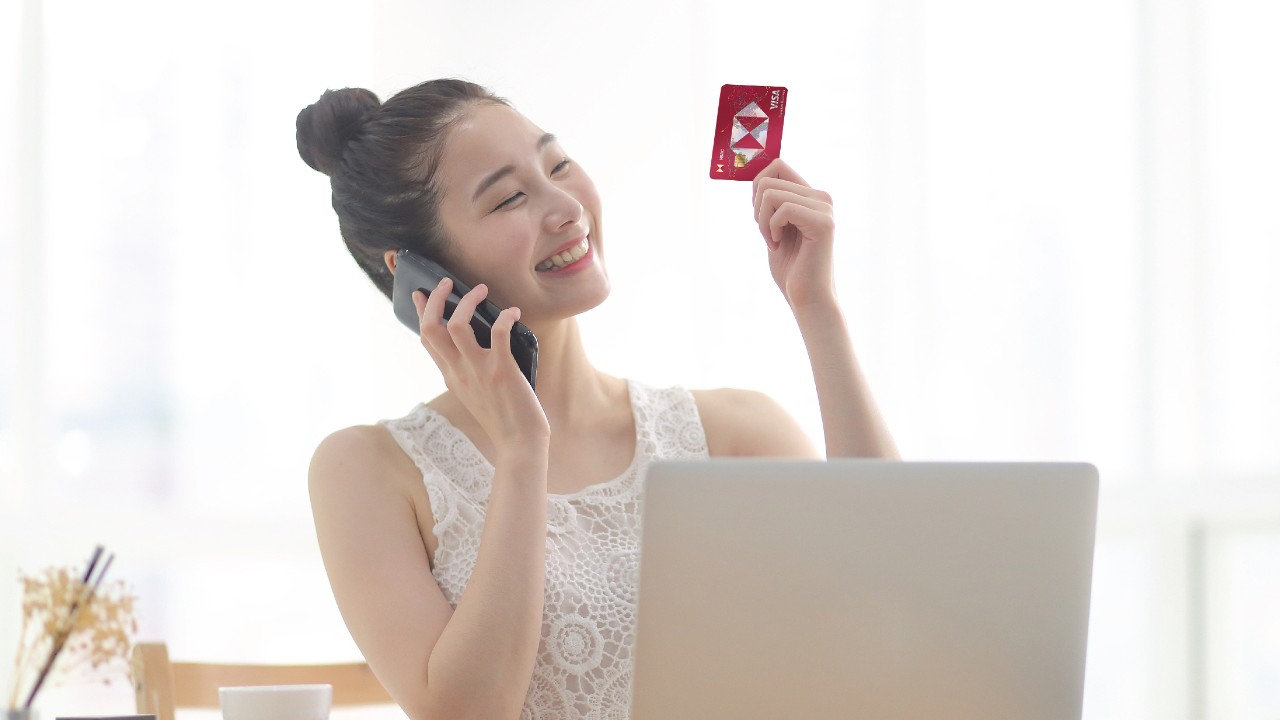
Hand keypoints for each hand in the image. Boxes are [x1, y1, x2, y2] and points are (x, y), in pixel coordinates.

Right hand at [413, 279, 549, 455]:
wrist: (519, 444)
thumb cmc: (504, 417)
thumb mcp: (475, 393)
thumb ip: (468, 370)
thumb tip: (477, 342)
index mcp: (451, 376)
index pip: (426, 339)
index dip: (421, 313)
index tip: (420, 294)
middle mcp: (459, 371)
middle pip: (431, 328)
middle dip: (436, 299)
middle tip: (448, 283)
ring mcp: (478, 370)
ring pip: (457, 326)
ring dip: (468, 301)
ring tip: (481, 290)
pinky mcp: (502, 370)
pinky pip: (498, 333)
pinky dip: (505, 317)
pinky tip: (513, 312)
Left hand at [751, 159, 837, 309]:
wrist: (807, 299)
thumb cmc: (791, 269)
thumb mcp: (775, 228)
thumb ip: (771, 204)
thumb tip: (756, 178)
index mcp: (811, 196)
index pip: (777, 165)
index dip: (757, 185)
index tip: (760, 215)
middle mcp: (821, 197)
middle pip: (768, 178)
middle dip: (757, 209)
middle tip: (768, 235)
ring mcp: (824, 208)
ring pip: (770, 193)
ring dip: (762, 221)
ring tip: (774, 241)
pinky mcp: (822, 222)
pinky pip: (781, 209)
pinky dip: (771, 229)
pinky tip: (779, 245)